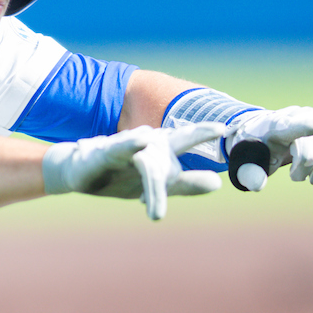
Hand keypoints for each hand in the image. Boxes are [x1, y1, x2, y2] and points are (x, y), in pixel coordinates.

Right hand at [42, 123, 225, 220]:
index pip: (189, 141)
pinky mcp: (106, 154)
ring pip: (148, 157)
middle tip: (219, 128)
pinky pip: (119, 148)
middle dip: (197, 133)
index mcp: (161, 151)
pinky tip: (140, 140)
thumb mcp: (156, 182)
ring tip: (168, 143)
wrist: (79, 171)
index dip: (211, 135)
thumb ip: (186, 183)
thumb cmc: (121, 175)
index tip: (233, 128)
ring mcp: (127, 148)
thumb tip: (218, 183)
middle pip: (176, 140)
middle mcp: (148, 145)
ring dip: (160, 162)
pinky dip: (129, 143)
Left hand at [228, 97, 312, 184]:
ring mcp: (311, 117)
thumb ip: (249, 174)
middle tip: (293, 179)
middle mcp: (297, 117)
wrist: (256, 134)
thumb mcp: (245, 164)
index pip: (291, 127)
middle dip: (306, 168)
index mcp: (276, 126)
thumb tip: (258, 185)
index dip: (302, 128)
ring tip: (308, 178)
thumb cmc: (252, 150)